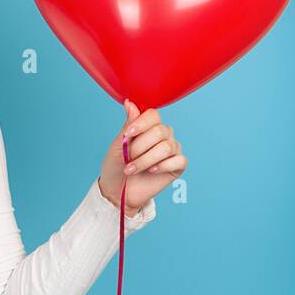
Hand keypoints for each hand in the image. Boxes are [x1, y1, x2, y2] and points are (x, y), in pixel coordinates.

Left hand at [97, 99, 186, 216]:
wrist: (118, 191)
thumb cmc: (116, 166)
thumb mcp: (118, 145)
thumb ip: (128, 125)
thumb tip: (130, 103)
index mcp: (147, 127)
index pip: (153, 114)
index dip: (142, 123)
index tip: (128, 135)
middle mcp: (163, 135)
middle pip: (160, 131)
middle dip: (140, 147)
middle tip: (127, 158)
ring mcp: (172, 150)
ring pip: (167, 147)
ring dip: (146, 160)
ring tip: (131, 169)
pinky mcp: (178, 166)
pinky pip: (178, 160)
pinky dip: (162, 166)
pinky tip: (151, 171)